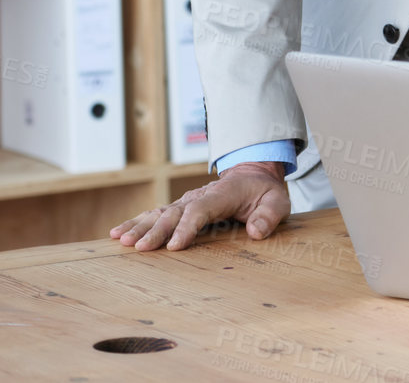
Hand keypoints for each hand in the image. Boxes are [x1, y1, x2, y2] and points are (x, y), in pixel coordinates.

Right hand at [109, 161, 289, 250]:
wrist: (253, 174)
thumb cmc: (264, 192)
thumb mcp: (278, 201)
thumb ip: (269, 215)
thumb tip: (257, 231)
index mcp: (222, 194)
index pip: (201, 210)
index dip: (187, 227)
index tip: (174, 246)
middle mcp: (199, 195)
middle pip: (174, 213)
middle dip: (156, 230)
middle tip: (138, 247)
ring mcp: (187, 201)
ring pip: (160, 213)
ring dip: (140, 226)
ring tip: (121, 240)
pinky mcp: (180, 208)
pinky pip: (155, 214)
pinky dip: (137, 222)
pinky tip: (117, 234)